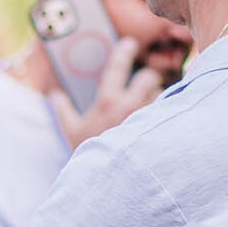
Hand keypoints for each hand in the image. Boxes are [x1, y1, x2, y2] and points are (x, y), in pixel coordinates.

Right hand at [49, 37, 165, 148]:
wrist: (109, 182)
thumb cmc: (90, 155)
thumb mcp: (72, 132)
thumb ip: (63, 111)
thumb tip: (55, 96)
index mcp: (108, 101)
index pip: (118, 65)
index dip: (125, 51)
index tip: (130, 44)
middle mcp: (131, 105)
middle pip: (150, 76)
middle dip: (149, 79)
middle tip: (146, 86)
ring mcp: (150, 117)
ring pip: (165, 93)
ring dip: (161, 97)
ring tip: (155, 106)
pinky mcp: (163, 129)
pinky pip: (172, 112)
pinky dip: (169, 113)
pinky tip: (166, 120)